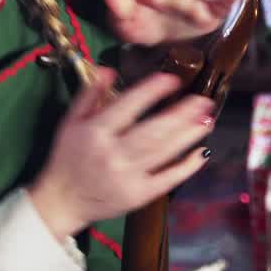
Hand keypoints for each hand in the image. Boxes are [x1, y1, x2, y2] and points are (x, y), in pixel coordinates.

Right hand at [26, 67, 213, 238]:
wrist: (63, 201)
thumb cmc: (67, 157)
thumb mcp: (70, 121)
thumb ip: (89, 94)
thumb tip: (109, 70)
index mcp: (94, 133)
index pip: (126, 108)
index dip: (150, 92)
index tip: (171, 79)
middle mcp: (111, 154)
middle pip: (151, 132)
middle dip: (180, 115)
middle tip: (203, 100)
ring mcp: (127, 177)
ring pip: (162, 153)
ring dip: (188, 136)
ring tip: (207, 119)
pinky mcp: (138, 196)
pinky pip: (166, 180)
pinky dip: (186, 167)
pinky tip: (201, 153)